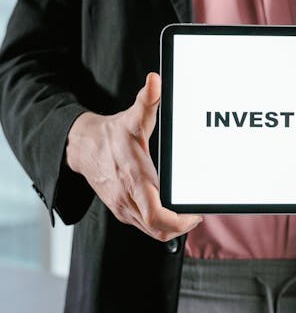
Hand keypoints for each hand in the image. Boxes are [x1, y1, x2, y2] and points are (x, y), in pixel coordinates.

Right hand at [66, 72, 201, 240]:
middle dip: (182, 227)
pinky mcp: (121, 210)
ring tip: (188, 212)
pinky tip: (171, 210)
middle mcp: (128, 198)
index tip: (195, 213)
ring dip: (172, 227)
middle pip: (158, 230)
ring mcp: (123, 207)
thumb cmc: (112, 134)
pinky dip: (160, 224)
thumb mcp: (132, 117)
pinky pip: (144, 227)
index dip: (179, 221)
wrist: (82, 147)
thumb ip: (147, 101)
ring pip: (152, 232)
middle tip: (197, 213)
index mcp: (134, 177)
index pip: (156, 214)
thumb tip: (155, 81)